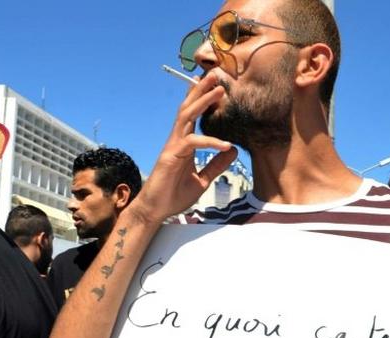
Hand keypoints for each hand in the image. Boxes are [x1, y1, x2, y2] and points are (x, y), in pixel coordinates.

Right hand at [131, 71, 237, 223]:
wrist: (156, 210)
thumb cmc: (174, 195)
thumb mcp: (202, 179)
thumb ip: (216, 165)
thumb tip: (233, 151)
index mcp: (184, 142)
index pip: (194, 115)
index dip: (204, 99)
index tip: (217, 86)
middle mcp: (177, 139)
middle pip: (189, 107)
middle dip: (201, 89)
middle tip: (216, 74)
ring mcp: (173, 146)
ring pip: (187, 117)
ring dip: (203, 102)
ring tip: (219, 90)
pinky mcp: (171, 157)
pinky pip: (193, 143)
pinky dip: (210, 142)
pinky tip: (226, 145)